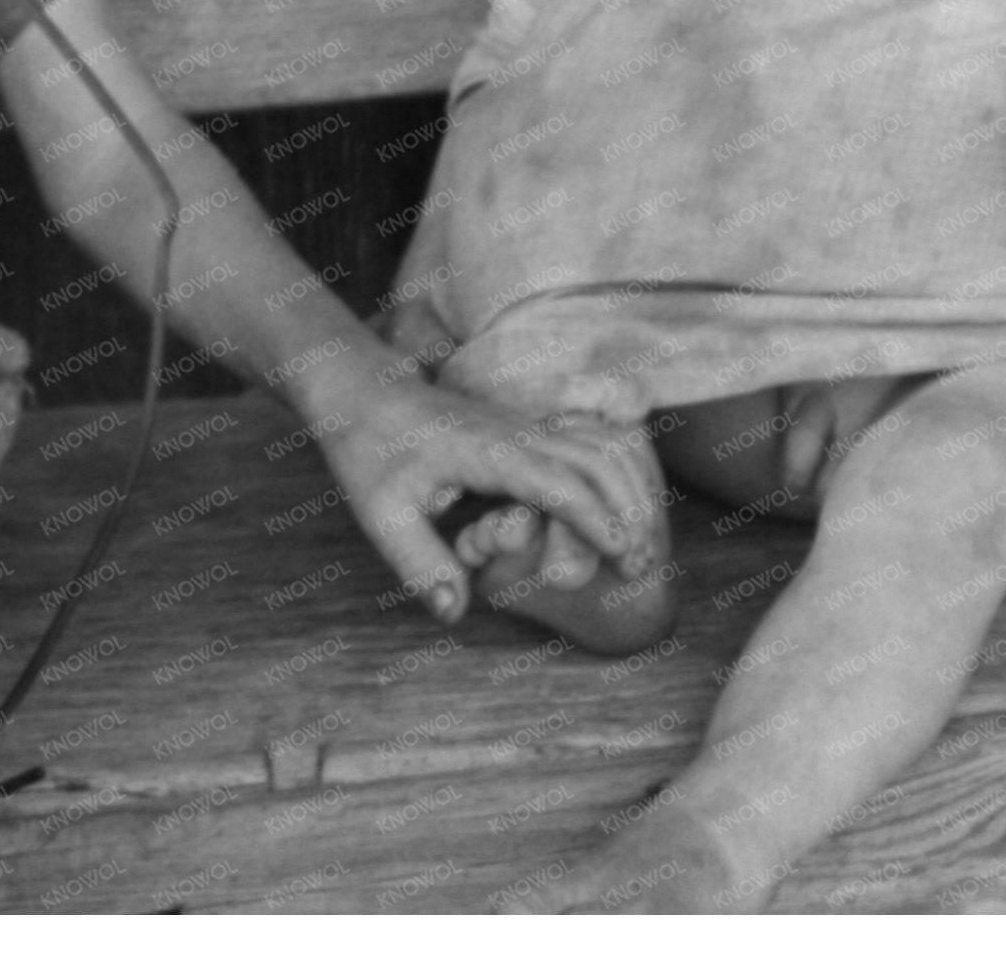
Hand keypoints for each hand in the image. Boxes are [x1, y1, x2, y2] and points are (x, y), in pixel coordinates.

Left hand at [311, 372, 663, 624]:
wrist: (362, 391)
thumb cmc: (369, 453)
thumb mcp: (381, 516)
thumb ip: (421, 564)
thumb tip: (455, 613)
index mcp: (487, 453)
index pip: (559, 483)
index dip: (596, 520)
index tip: (624, 554)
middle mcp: (515, 433)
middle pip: (595, 460)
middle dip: (628, 510)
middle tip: (643, 566)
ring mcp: (523, 425)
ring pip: (597, 445)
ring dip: (627, 490)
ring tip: (641, 544)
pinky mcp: (524, 428)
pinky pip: (585, 442)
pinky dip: (614, 473)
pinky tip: (622, 507)